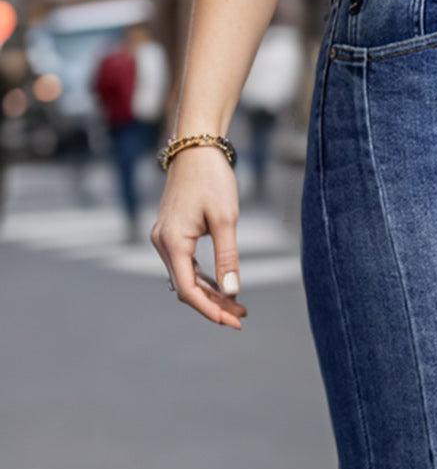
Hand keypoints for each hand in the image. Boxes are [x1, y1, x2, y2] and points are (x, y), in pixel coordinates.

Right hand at [150, 145, 248, 328]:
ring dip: (211, 294)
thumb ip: (228, 258)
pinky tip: (225, 288)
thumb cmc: (212, 178)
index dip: (210, 310)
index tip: (233, 322)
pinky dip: (205, 279)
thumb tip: (232, 293)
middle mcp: (162, 242)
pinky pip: (186, 266)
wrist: (196, 146)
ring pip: (186, 279)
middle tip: (243, 317)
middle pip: (186, 288)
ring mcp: (165, 238)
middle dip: (214, 305)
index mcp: (172, 241)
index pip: (187, 290)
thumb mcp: (226, 220)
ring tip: (239, 306)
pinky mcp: (172, 234)